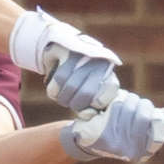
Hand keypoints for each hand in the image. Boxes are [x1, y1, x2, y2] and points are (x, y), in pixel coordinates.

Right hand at [7, 7, 121, 109]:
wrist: (63, 47)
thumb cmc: (76, 80)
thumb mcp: (86, 94)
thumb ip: (88, 108)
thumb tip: (89, 116)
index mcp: (109, 77)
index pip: (102, 100)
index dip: (90, 109)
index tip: (85, 109)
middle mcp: (101, 65)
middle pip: (85, 95)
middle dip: (73, 105)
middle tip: (69, 103)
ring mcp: (85, 57)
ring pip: (69, 88)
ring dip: (62, 99)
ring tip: (62, 98)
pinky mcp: (69, 53)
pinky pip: (58, 80)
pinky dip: (53, 91)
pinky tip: (55, 90)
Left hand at [59, 90, 163, 162]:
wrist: (86, 140)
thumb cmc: (116, 131)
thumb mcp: (139, 128)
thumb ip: (156, 121)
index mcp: (144, 152)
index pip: (160, 125)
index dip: (157, 116)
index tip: (150, 113)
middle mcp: (131, 150)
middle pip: (144, 111)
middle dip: (138, 102)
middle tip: (130, 104)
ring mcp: (116, 142)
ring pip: (129, 104)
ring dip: (125, 99)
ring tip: (117, 106)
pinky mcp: (101, 132)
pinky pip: (115, 105)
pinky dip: (112, 100)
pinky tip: (107, 108)